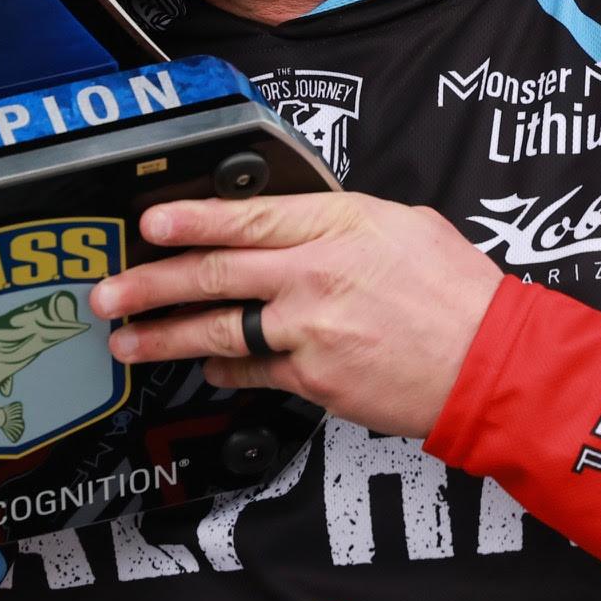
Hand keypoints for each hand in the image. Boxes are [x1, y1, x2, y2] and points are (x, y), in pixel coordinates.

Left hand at [88, 192, 506, 441]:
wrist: (493, 364)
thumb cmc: (457, 291)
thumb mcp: (403, 224)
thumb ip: (337, 220)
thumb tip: (290, 221)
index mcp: (338, 225)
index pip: (245, 219)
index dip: (189, 221)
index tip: (148, 224)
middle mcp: (315, 276)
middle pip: (214, 275)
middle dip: (149, 284)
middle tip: (107, 293)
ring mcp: (310, 331)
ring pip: (218, 331)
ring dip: (163, 337)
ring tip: (124, 342)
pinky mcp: (313, 380)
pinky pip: (252, 370)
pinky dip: (222, 368)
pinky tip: (200, 367)